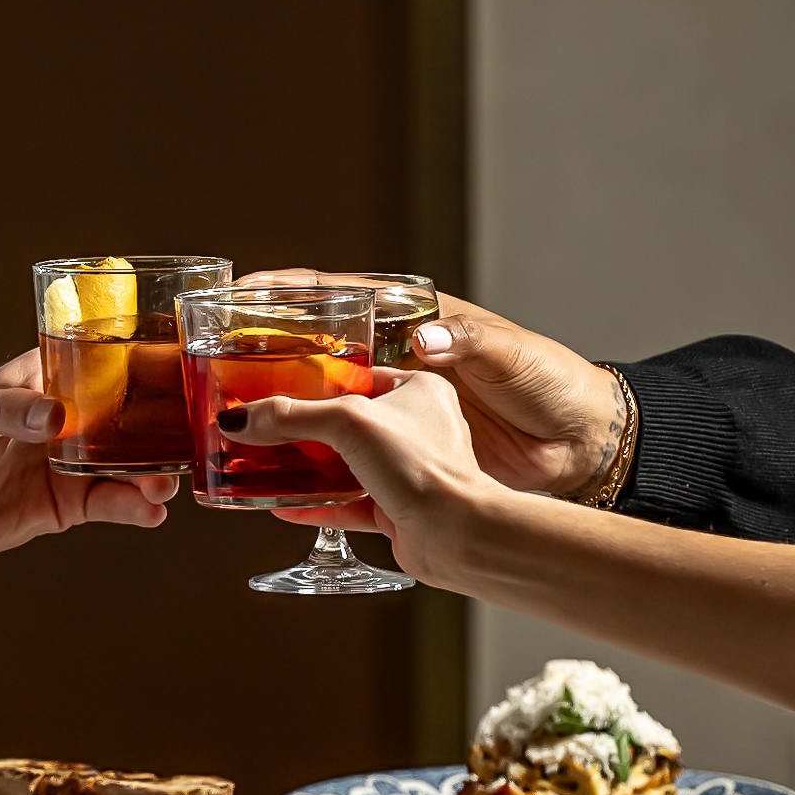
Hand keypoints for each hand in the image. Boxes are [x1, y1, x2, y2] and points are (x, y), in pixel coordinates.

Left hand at [0, 351, 175, 560]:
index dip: (144, 368)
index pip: (103, 365)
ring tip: (164, 486)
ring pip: (126, 466)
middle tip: (183, 444)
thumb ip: (9, 412)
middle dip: (160, 431)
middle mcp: (66, 419)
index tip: (179, 374)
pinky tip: (150, 512)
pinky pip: (108, 504)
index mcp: (45, 381)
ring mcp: (68, 464)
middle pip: (128, 420)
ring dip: (152, 475)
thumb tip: (54, 415)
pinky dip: (132, 508)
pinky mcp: (64, 505)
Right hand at [223, 366, 501, 590]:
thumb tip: (240, 419)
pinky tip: (283, 505)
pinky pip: (347, 505)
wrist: (456, 535)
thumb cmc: (425, 468)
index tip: (281, 385)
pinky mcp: (397, 511)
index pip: (359, 377)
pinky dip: (316, 505)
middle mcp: (417, 429)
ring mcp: (406, 472)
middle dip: (305, 429)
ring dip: (307, 469)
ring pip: (346, 466)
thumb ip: (291, 417)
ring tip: (268, 464)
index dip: (318, 381)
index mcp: (419, 390)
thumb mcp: (349, 424)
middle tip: (267, 427)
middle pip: (347, 424)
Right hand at [237, 267, 622, 496]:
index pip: (333, 300)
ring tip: (231, 443)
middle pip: (310, 368)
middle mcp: (389, 374)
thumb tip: (420, 341)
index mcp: (409, 328)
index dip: (281, 296)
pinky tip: (276, 501)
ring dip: (278, 439)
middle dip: (261, 372)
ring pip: (318, 430)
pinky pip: (344, 486)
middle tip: (214, 376)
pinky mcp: (401, 474)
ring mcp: (390, 427)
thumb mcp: (504, 355)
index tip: (233, 293)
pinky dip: (312, 494)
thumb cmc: (549, 388)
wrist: (580, 452)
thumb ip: (460, 343)